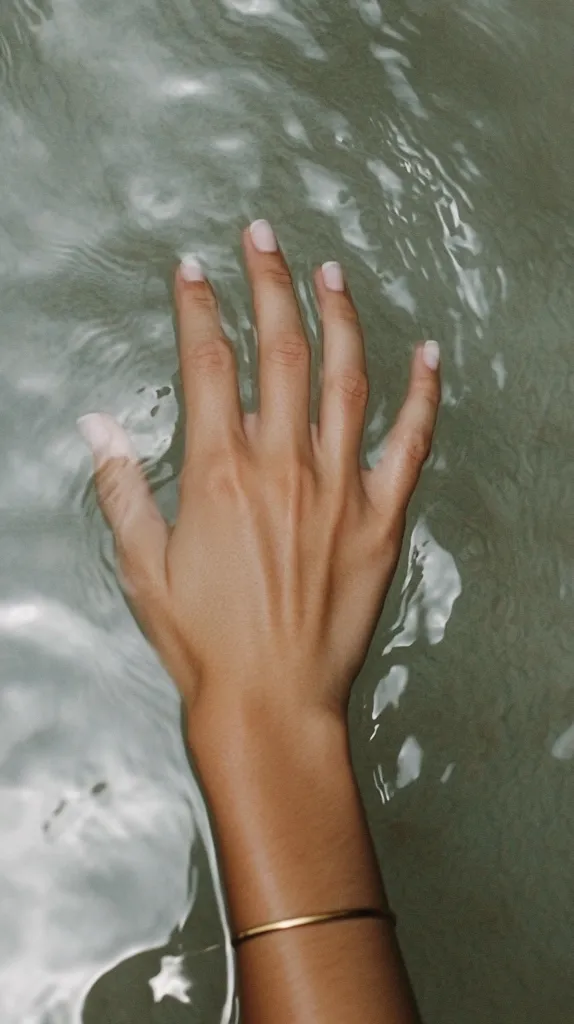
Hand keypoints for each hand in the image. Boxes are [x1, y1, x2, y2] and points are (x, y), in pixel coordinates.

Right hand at [79, 220, 439, 726]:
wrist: (272, 702)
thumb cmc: (204, 642)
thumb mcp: (143, 568)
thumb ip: (121, 489)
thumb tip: (97, 426)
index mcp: (219, 473)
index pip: (207, 363)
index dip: (198, 308)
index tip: (193, 272)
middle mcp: (282, 466)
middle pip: (279, 350)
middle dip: (269, 283)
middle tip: (263, 238)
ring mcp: (338, 489)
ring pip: (344, 379)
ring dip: (338, 317)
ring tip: (331, 272)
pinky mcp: (380, 519)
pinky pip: (410, 443)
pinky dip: (422, 395)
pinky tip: (428, 354)